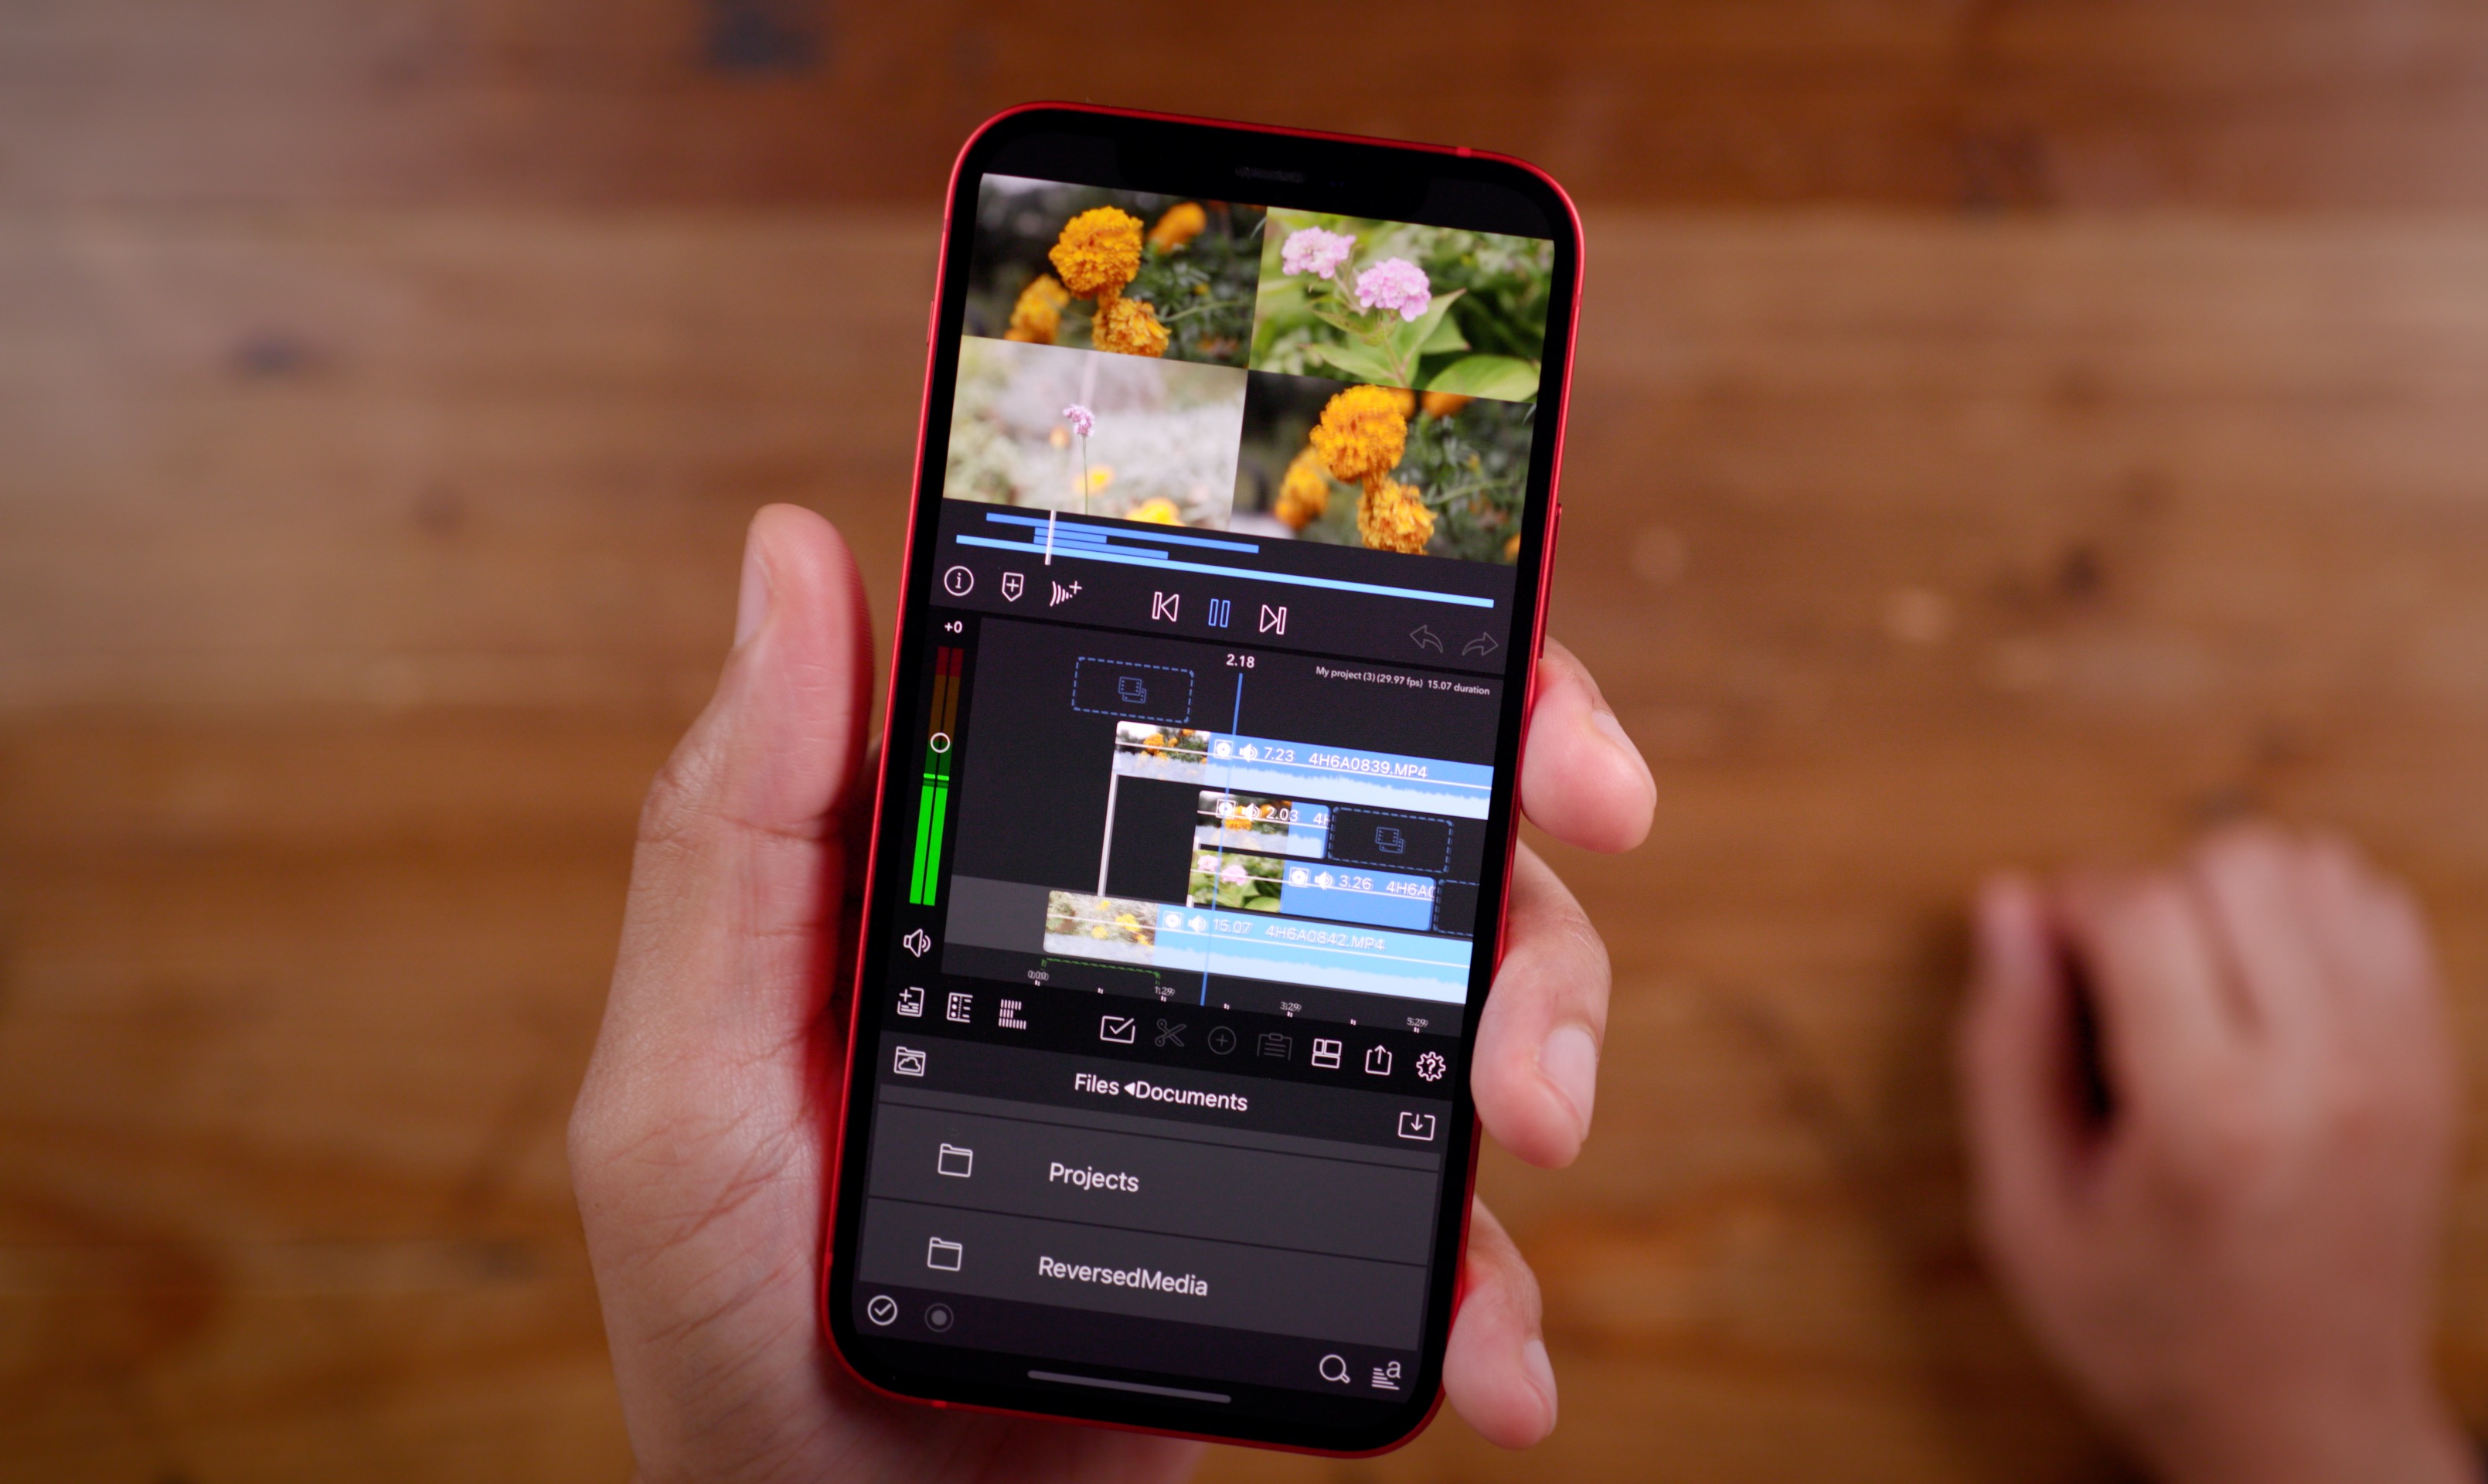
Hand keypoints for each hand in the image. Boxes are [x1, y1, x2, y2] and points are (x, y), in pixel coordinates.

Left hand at [568, 506, 1654, 1480]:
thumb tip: (793, 552)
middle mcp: (1163, 945)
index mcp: (1026, 864)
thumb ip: (738, 834)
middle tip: (1599, 821)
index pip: (1210, 673)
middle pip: (1394, 804)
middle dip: (1526, 790)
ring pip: (1469, 981)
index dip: (1364, 608)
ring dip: (1545, 1024)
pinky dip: (1506, 1276)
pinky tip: (1497, 1358)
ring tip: (1525, 1128)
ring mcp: (1255, 1082)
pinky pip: (1459, 1217)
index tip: (1472, 615)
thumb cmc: (735, 1330)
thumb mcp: (690, 1083)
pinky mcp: (1314, 1229)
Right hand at [1958, 826, 2480, 1483]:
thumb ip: (2005, 1050)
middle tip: (2126, 979)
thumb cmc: (2154, 1334)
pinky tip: (2265, 984)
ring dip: (2238, 892)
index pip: (2139, 907)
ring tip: (2199, 978)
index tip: (2054, 964)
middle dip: (2156, 891)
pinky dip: (2314, 913)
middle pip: (2236, 860)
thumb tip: (2010, 903)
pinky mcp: (2434, 1059)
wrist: (2307, 1421)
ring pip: (2316, 863)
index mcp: (2210, 1120)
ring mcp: (2395, 1062)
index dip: (2072, 908)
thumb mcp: (2026, 1217)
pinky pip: (2381, 905)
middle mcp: (2321, 1074)